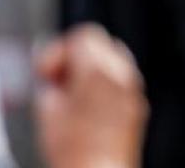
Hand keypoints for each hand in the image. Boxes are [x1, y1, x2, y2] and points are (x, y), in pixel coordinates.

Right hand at [36, 25, 146, 167]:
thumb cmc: (72, 149)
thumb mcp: (47, 110)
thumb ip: (49, 81)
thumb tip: (51, 72)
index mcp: (98, 70)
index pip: (83, 35)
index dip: (59, 51)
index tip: (47, 72)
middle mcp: (122, 75)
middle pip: (101, 43)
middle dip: (76, 58)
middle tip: (58, 82)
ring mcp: (133, 90)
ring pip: (114, 61)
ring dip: (92, 70)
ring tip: (73, 97)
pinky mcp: (138, 106)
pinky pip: (122, 81)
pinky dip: (105, 85)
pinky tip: (89, 109)